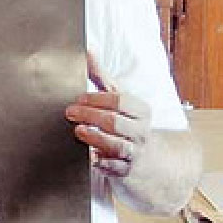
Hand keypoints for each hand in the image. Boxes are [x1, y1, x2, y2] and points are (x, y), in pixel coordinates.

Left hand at [67, 52, 150, 177]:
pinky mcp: (127, 172)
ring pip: (117, 146)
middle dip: (91, 116)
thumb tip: (88, 50)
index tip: (79, 98)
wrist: (151, 162)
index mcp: (141, 111)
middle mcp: (141, 132)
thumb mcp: (121, 102)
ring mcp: (135, 153)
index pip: (121, 101)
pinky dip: (103, 163)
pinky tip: (90, 158)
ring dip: (95, 138)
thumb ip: (103, 78)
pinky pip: (115, 168)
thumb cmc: (129, 125)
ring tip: (78, 131)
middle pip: (116, 122)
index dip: (98, 98)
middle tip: (70, 112)